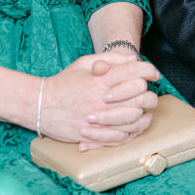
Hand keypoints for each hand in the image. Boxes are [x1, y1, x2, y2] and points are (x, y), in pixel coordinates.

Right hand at [39, 53, 158, 147]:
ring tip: (144, 110)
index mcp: (101, 79)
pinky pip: (123, 135)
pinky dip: (133, 130)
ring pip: (135, 117)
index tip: (153, 73)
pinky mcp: (96, 134)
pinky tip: (134, 125)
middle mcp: (103, 98)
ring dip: (143, 113)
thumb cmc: (63, 83)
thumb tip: (132, 60)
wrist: (41, 106)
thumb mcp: (83, 63)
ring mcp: (101, 118)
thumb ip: (109, 59)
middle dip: (148, 93)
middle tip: (148, 93)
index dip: (149, 70)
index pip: (134, 71)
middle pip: (141, 95)